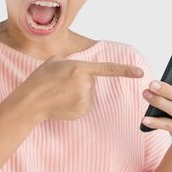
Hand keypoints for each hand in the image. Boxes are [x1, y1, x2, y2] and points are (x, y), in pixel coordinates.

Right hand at [18, 55, 143, 120]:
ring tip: (61, 93)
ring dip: (77, 92)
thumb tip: (81, 69)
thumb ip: (73, 62)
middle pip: (91, 80)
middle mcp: (86, 84)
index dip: (125, 71)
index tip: (140, 73)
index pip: (108, 69)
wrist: (32, 101)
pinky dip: (76, 103)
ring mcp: (85, 99)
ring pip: (88, 93)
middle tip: (62, 82)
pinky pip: (85, 104)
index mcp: (80, 68)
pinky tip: (63, 102)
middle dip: (80, 80)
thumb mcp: (56, 61)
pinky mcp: (83, 111)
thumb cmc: (41, 78)